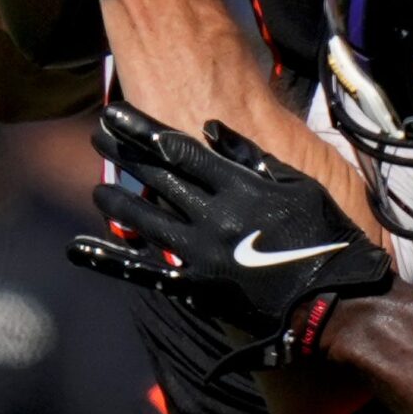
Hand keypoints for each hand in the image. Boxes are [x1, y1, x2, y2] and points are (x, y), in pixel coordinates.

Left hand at [70, 102, 392, 373]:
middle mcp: (213, 215)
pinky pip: (144, 270)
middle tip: (96, 134)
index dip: (142, 130)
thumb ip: (253, 157)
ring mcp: (200, 251)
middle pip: (157, 176)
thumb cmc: (327, 239)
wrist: (333, 299)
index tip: (115, 114)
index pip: (179, 150)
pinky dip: (109, 258)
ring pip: (145, 218)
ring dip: (117, 199)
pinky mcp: (195, 284)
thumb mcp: (299, 185)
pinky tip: (79, 248)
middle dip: (123, 152)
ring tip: (98, 186)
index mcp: (239, 187)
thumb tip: (210, 129)